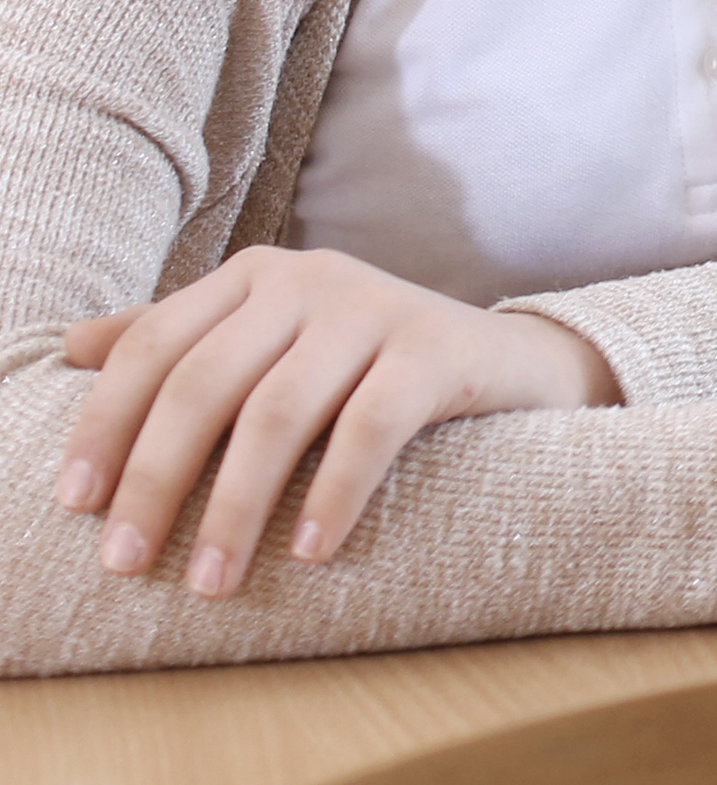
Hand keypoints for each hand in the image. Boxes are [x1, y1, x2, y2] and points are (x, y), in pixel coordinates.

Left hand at [55, 246, 621, 595]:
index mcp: (255, 275)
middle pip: (207, 382)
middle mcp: (310, 278)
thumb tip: (70, 346)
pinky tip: (309, 550)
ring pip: (280, 411)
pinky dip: (334, 492)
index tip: (75, 505)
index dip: (106, 425)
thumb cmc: (367, 365)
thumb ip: (183, 339)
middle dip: (157, 479)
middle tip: (127, 563)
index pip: (154, 344)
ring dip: (236, 506)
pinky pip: (372, 426)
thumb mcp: (271, 341)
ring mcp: (377, 307)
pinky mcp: (437, 348)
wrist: (507, 363)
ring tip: (212, 581)